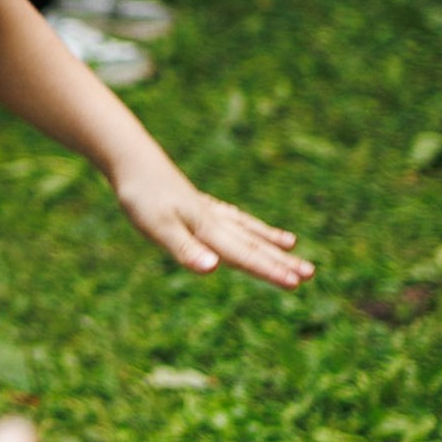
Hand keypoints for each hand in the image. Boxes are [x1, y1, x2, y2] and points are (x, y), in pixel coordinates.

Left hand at [109, 157, 313, 289]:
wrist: (130, 158)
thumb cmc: (141, 196)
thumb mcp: (157, 227)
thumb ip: (185, 250)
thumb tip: (214, 268)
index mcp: (207, 229)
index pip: (245, 255)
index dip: (270, 271)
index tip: (296, 283)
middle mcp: (213, 219)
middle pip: (253, 243)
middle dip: (280, 260)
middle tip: (311, 273)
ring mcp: (206, 209)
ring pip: (245, 228)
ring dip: (269, 241)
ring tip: (293, 246)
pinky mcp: (195, 203)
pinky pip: (230, 217)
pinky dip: (246, 224)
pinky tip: (248, 225)